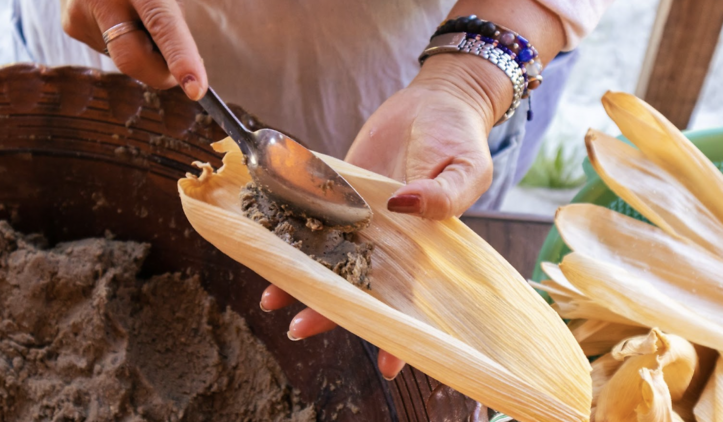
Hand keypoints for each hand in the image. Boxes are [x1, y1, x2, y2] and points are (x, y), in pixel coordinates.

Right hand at [60, 0, 207, 99]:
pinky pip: (110, 51)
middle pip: (134, 60)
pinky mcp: (72, 25)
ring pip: (124, 59)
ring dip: (143, 52)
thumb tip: (185, 65)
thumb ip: (172, 18)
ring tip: (138, 17)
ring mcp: (81, 13)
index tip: (196, 89)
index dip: (182, 59)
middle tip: (183, 71)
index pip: (163, 26)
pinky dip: (125, 44)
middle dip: (161, 73)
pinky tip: (121, 18)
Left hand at [261, 54, 511, 379]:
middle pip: (355, 284)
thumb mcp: (467, 166)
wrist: (433, 100)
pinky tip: (267, 243)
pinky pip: (311, 214)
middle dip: (330, 310)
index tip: (388, 366)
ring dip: (300, 279)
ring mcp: (359, 218)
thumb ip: (444, 194)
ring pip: (326, 257)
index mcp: (422, 246)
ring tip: (271, 298)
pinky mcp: (338, 191)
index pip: (407, 297)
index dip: (397, 331)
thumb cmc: (460, 137)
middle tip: (299, 327)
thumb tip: (404, 206)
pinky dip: (290, 230)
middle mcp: (387, 240)